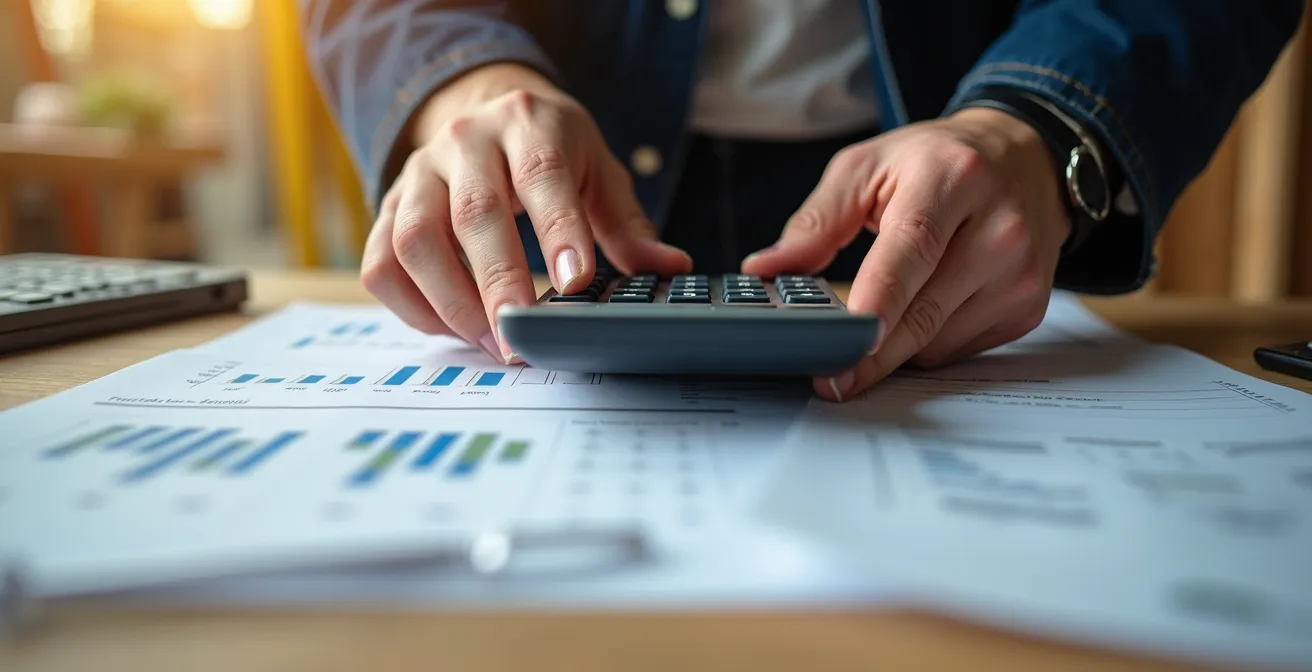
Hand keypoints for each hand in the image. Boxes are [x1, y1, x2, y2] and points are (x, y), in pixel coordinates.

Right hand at [362, 64, 691, 361]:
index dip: (558, 229)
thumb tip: (670, 267)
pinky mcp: (388, 208)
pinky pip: (382, 263)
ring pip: (415, 240)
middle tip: (522, 335)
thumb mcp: (598, 171)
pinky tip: (452, 329)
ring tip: (492, 343)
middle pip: (474, 213)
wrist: (484, 112)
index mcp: (529, 124)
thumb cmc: (550, 151)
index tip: (575, 282)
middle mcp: (466, 142)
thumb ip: (628, 224)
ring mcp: (418, 174)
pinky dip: (412, 307)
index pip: (543, 173)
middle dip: (499, 281)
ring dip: (452, 302)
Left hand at [742, 107, 1070, 400]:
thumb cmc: (937, 162)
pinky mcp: (1028, 308)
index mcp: (953, 178)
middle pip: (925, 309)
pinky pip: (958, 350)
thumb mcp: (867, 168)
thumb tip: (766, 268)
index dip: (881, 297)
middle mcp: (999, 226)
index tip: (853, 338)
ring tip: (880, 313)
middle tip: (830, 375)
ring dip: (896, 345)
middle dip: (871, 352)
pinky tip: (922, 310)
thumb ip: (815, 221)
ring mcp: (1020, 272)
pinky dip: (927, 343)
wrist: (1026, 160)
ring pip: (937, 341)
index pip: (914, 246)